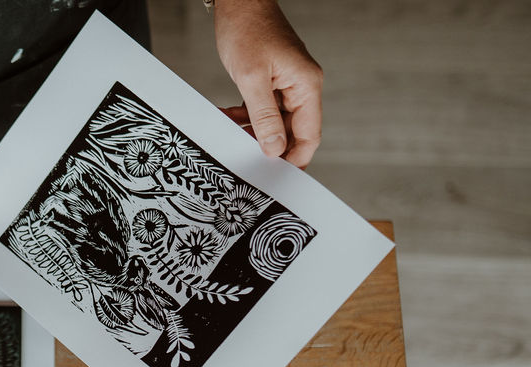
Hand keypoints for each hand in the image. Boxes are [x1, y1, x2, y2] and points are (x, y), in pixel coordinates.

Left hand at [213, 0, 322, 167]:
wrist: (239, 1)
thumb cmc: (247, 29)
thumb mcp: (251, 77)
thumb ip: (263, 115)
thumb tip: (274, 148)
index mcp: (306, 85)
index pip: (309, 134)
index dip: (295, 159)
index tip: (276, 176)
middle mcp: (301, 86)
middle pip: (293, 131)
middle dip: (270, 148)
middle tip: (248, 163)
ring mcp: (286, 84)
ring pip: (275, 123)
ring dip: (253, 133)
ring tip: (232, 138)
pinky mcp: (271, 82)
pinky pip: (263, 110)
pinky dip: (246, 118)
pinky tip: (229, 119)